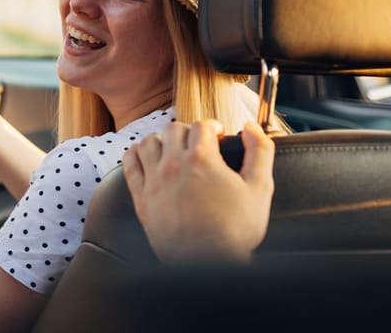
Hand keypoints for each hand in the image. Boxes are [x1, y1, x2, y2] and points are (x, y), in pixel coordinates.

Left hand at [122, 121, 274, 263]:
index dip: (212, 127)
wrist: (207, 264)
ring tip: (172, 148)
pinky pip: (129, 164)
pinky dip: (135, 154)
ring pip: (148, 142)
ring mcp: (153, 181)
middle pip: (174, 129)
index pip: (202, 125)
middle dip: (188, 131)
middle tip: (197, 142)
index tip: (217, 135)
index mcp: (202, 158)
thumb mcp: (260, 188)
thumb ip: (260, 151)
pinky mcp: (141, 198)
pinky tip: (144, 156)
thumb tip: (250, 126)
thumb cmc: (236, 229)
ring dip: (162, 140)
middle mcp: (173, 164)